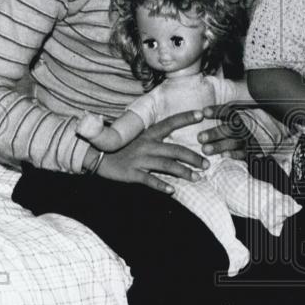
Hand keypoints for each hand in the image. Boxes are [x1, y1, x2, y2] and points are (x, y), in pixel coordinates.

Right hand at [96, 109, 212, 193]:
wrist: (97, 156)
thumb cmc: (123, 148)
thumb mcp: (139, 139)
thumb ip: (157, 140)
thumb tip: (178, 144)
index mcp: (149, 134)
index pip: (170, 123)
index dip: (185, 118)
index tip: (201, 114)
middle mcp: (146, 145)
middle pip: (175, 150)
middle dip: (193, 157)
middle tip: (208, 163)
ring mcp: (139, 159)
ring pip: (167, 165)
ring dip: (184, 172)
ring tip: (197, 177)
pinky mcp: (132, 173)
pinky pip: (149, 180)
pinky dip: (161, 185)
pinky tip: (172, 191)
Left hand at [191, 101, 252, 159]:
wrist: (250, 151)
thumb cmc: (231, 138)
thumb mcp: (226, 128)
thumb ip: (215, 126)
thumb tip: (199, 118)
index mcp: (236, 120)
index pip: (228, 112)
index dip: (216, 111)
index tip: (204, 112)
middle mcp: (242, 129)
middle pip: (229, 129)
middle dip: (214, 133)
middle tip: (200, 138)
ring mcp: (246, 141)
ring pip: (234, 142)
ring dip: (219, 145)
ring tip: (205, 149)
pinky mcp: (249, 153)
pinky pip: (243, 153)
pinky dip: (233, 154)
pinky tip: (223, 155)